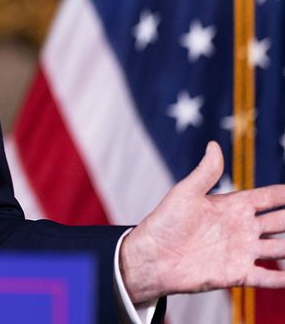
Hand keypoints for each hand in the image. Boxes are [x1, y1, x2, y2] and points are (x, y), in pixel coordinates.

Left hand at [119, 141, 284, 303]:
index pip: (270, 198)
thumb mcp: (186, 193)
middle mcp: (242, 229)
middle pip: (281, 222)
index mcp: (233, 206)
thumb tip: (213, 144)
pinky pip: (268, 277)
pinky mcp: (238, 273)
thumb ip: (206, 173)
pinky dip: (283, 279)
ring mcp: (242, 251)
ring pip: (280, 249)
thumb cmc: (164, 222)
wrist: (152, 257)